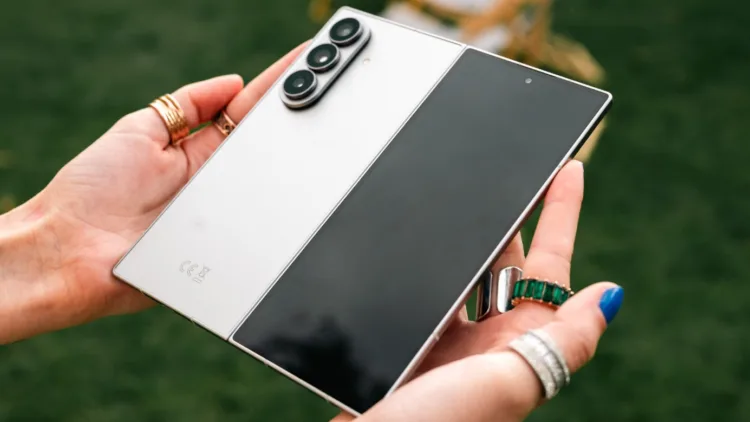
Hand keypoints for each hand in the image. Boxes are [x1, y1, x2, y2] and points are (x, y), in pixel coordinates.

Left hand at [0, 43, 307, 343]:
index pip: (246, 111)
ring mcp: (224, 212)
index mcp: (198, 150)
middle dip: (299, 115)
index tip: (308, 64)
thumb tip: (231, 81)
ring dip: (296, 160)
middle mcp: (216, 180)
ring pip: (270, 184)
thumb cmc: (94, 189)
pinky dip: (280, 213)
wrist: (70, 251)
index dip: (277, 88)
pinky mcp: (224, 246)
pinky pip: (259, 227)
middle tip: (332, 86)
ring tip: (324, 125)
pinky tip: (301, 188)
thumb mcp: (139, 129)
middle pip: (266, 144)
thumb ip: (185, 106)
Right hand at [332, 161, 623, 420]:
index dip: (563, 216)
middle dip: (515, 218)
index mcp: (520, 349)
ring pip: (464, 273)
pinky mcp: (412, 346)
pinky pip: (425, 292)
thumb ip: (562, 343)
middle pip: (508, 264)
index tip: (571, 171)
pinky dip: (423, 269)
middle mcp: (489, 345)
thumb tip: (610, 295)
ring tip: (467, 200)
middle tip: (513, 174)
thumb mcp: (506, 386)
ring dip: (466, 240)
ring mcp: (449, 345)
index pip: (553, 270)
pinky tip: (414, 250)